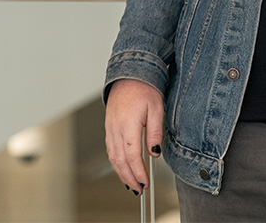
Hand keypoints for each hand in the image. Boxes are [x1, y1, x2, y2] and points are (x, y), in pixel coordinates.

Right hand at [104, 79, 163, 193]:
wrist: (129, 75)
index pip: (132, 156)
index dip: (138, 172)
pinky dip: (116, 163)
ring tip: (132, 184)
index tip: (145, 183)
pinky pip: (111, 150)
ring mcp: (110, 129)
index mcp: (128, 124)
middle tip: (139, 190)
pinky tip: (123, 169)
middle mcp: (115, 129)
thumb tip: (155, 153)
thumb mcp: (156, 109)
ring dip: (121, 173)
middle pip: (120, 161)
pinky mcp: (109, 128)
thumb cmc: (144, 89)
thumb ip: (155, 132)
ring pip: (113, 157)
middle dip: (129, 178)